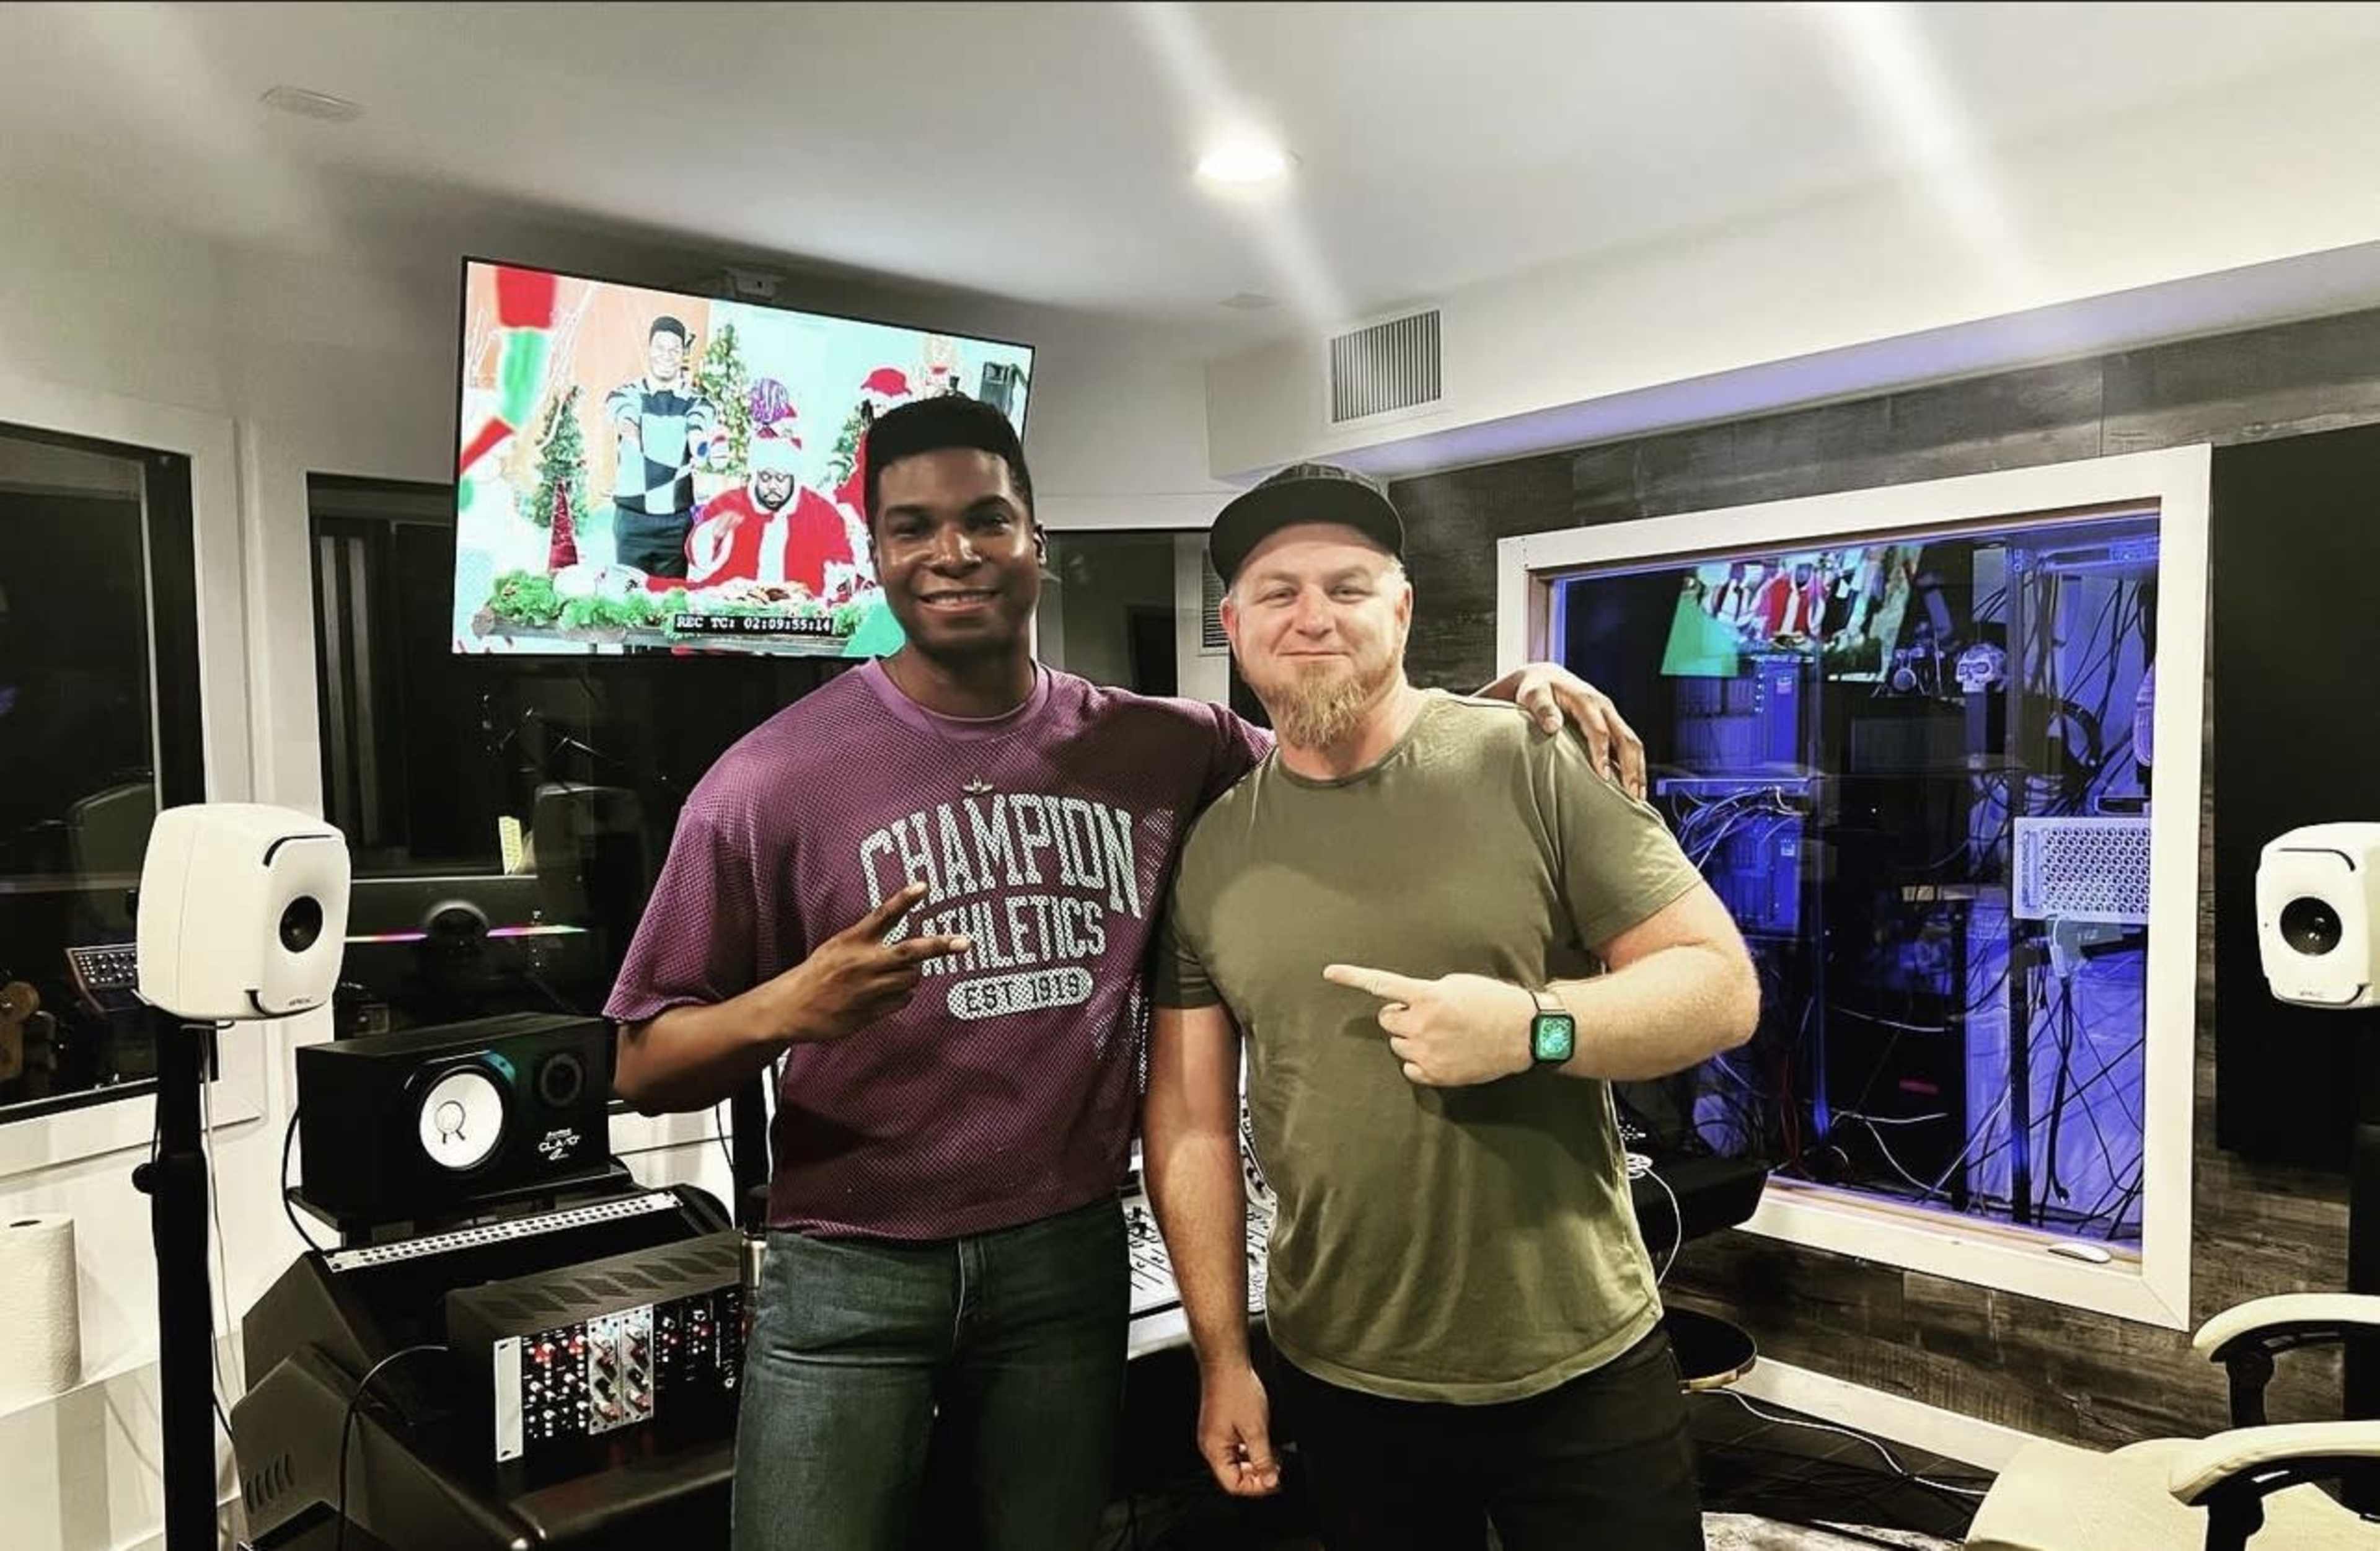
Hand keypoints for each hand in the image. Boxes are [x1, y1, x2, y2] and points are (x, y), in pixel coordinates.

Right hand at [773, 883, 968, 1042]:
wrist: (790, 1008)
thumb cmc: (818, 972)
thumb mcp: (837, 946)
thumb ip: (867, 938)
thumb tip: (901, 940)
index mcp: (852, 941)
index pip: (882, 915)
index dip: (904, 900)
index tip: (924, 886)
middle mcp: (863, 963)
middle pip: (910, 952)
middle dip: (939, 946)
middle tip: (965, 942)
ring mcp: (868, 989)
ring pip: (911, 979)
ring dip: (910, 976)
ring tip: (890, 976)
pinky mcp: (870, 1012)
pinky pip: (902, 1001)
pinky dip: (901, 996)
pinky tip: (882, 995)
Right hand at [1196, 1362, 1279, 1496]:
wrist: (1227, 1364)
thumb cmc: (1235, 1390)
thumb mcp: (1256, 1429)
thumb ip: (1263, 1458)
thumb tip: (1271, 1479)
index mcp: (1214, 1450)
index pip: (1233, 1484)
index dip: (1256, 1487)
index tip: (1274, 1482)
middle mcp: (1212, 1445)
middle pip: (1234, 1474)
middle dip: (1257, 1475)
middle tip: (1278, 1471)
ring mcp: (1216, 1435)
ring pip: (1237, 1461)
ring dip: (1256, 1462)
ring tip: (1275, 1458)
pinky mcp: (1222, 1426)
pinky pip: (1236, 1447)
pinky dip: (1251, 1450)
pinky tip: (1265, 1444)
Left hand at [1323, 964, 1535, 1086]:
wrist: (1524, 1033)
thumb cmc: (1493, 1001)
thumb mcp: (1458, 984)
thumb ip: (1427, 992)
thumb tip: (1408, 1002)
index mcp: (1428, 996)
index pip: (1382, 984)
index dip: (1353, 977)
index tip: (1328, 972)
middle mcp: (1423, 1024)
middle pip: (1388, 1020)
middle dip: (1401, 1017)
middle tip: (1428, 1015)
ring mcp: (1428, 1052)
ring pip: (1398, 1045)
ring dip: (1411, 1038)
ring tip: (1442, 1035)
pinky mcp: (1437, 1074)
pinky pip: (1410, 1068)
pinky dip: (1420, 1061)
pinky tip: (1442, 1053)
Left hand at [1477, 664, 1646, 798]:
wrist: (1544, 678)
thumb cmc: (1536, 689)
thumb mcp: (1533, 694)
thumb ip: (1542, 708)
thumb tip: (1553, 726)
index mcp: (1586, 700)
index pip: (1600, 730)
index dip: (1602, 753)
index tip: (1602, 777)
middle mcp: (1604, 708)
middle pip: (1626, 738)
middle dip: (1632, 767)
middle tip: (1632, 795)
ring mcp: (1610, 716)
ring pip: (1633, 743)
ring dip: (1638, 770)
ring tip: (1638, 797)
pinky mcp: (1611, 724)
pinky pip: (1628, 745)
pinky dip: (1634, 766)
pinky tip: (1632, 786)